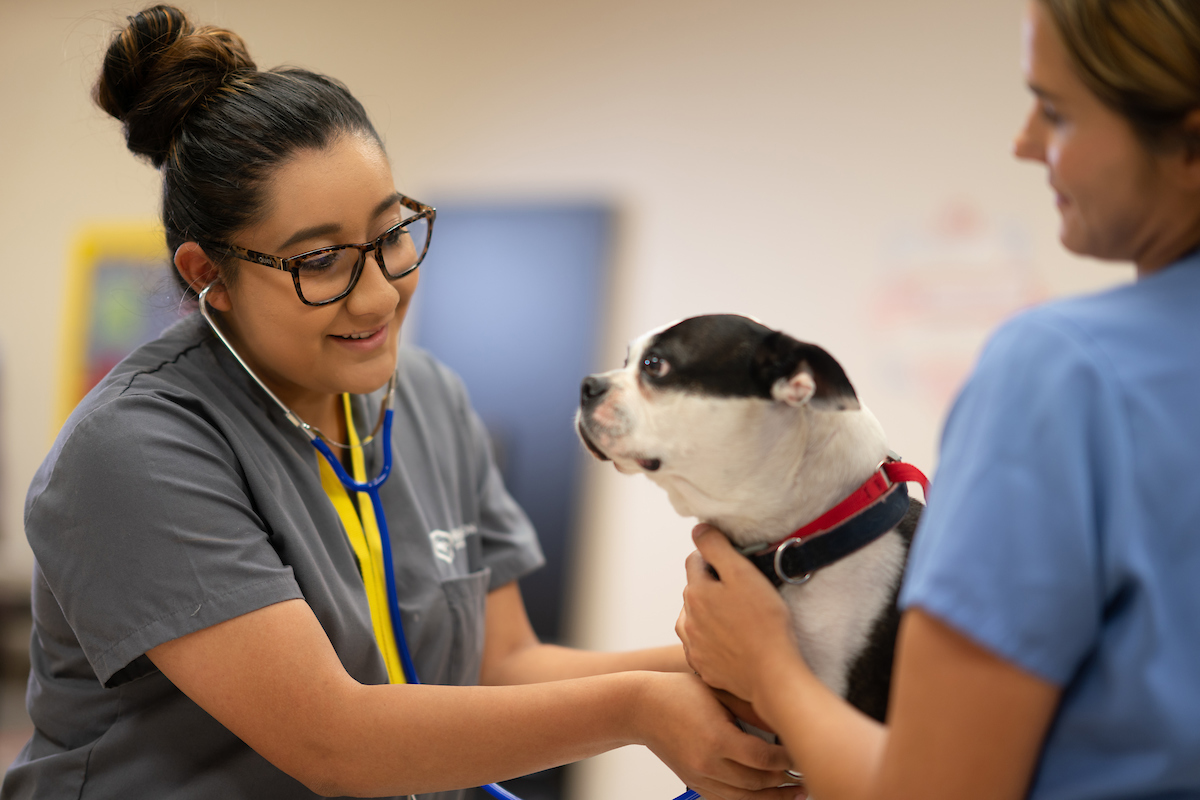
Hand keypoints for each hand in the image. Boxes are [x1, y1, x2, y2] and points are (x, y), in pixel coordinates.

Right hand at [634, 671, 804, 799]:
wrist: (642, 708)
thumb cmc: (679, 692)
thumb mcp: (718, 692)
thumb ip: (751, 710)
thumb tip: (783, 724)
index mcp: (717, 738)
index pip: (763, 760)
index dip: (787, 761)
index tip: (801, 755)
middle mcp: (708, 763)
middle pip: (757, 784)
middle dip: (786, 783)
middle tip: (806, 778)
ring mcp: (700, 776)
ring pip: (744, 799)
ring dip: (772, 799)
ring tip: (794, 794)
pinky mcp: (694, 782)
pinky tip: (765, 796)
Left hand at [677, 524, 806, 707]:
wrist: (773, 674)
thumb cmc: (764, 621)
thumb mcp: (743, 573)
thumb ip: (717, 548)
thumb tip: (698, 530)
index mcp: (695, 593)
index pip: (695, 561)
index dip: (715, 557)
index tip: (735, 564)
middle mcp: (687, 620)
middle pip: (695, 591)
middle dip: (712, 585)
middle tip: (742, 591)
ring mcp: (694, 647)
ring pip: (694, 619)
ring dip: (709, 614)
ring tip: (737, 617)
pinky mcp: (704, 668)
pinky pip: (702, 647)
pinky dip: (712, 640)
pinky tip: (733, 641)